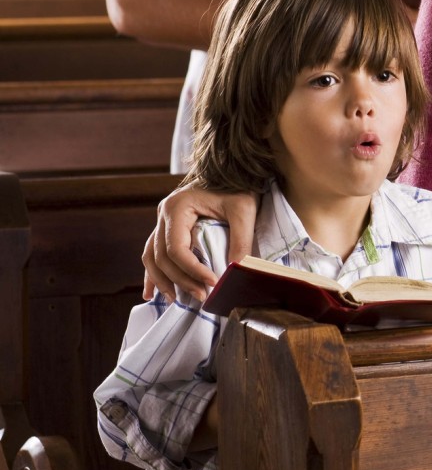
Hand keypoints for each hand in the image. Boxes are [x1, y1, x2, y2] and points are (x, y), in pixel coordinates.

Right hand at [142, 184, 258, 301]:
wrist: (233, 169)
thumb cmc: (239, 186)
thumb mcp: (244, 210)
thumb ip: (240, 240)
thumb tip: (235, 272)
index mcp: (177, 207)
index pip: (176, 248)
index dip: (191, 270)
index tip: (212, 282)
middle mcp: (163, 213)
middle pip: (162, 256)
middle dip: (180, 280)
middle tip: (202, 296)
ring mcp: (163, 220)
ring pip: (152, 257)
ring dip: (162, 281)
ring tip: (176, 300)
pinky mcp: (169, 227)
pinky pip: (154, 253)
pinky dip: (153, 273)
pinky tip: (150, 293)